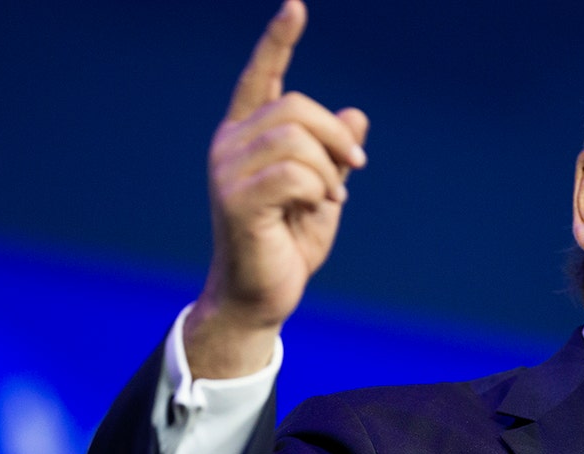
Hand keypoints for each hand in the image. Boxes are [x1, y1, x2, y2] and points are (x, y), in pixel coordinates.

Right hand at [186, 0, 367, 378]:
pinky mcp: (236, 202)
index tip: (296, 7)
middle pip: (295, 109)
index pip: (262, 78)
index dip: (277, 42)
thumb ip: (334, 155)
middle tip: (355, 168)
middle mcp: (230, 146)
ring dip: (329, 170)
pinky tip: (317, 208)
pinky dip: (319, 190)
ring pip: (296, 140)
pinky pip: (294, 174)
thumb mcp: (323, 192)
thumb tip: (356, 113)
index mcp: (246, 137)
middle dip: (336, 137)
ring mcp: (228, 172)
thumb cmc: (288, 244)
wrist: (262, 296)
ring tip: (331, 198)